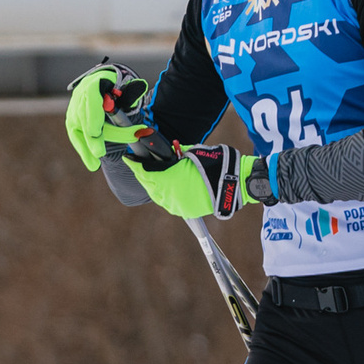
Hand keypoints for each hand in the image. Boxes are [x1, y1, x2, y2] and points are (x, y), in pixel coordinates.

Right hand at [64, 62, 151, 170]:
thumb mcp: (127, 89)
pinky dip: (85, 151)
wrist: (105, 89)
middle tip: (100, 153)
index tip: (95, 132)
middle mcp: (80, 96)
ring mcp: (74, 109)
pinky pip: (77, 137)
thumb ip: (132, 91)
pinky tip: (92, 164)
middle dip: (92, 138)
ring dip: (88, 147)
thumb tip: (141, 86)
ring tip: (94, 164)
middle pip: (84, 118)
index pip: (90, 99)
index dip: (92, 116)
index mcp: (94, 84)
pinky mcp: (73, 122)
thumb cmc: (119, 90)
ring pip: (79, 130)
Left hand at [140, 144, 263, 218]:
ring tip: (152, 176)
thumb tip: (166, 152)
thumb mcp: (192, 153)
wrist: (234, 184)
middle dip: (143, 174)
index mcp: (168, 178)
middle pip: (147, 184)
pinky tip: (165, 187)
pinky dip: (163, 194)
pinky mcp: (185, 211)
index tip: (129, 158)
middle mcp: (168, 194)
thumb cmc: (214, 164)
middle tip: (140, 165)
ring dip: (152, 185)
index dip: (134, 164)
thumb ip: (175, 154)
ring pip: (156, 195)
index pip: (143, 171)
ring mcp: (177, 205)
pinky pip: (168, 202)